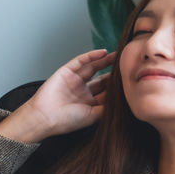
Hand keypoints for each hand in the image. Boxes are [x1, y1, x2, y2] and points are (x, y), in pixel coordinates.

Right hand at [0, 49, 115, 142]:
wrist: (44, 117)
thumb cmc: (66, 121)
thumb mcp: (92, 116)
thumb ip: (106, 108)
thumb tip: (122, 101)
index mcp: (89, 104)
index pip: (106, 92)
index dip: (117, 86)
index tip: (130, 80)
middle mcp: (82, 91)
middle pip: (101, 79)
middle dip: (113, 72)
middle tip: (126, 65)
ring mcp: (74, 81)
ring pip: (93, 68)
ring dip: (105, 61)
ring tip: (118, 55)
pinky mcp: (66, 71)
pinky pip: (81, 61)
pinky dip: (91, 56)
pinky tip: (103, 53)